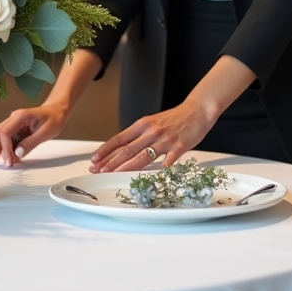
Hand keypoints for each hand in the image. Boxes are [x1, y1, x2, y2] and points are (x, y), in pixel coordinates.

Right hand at [0, 104, 68, 166]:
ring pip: (0, 137)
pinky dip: (9, 150)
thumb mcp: (46, 132)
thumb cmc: (54, 119)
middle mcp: (13, 119)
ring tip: (12, 162)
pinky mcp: (15, 130)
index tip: (10, 160)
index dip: (5, 147)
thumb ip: (31, 142)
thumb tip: (18, 153)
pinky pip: (7, 140)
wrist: (57, 112)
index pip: (5, 131)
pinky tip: (14, 158)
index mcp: (20, 116)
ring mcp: (13, 124)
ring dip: (3, 151)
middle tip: (4, 163)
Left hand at [88, 101, 214, 172]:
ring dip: (126, 167)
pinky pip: (167, 162)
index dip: (105, 150)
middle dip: (110, 162)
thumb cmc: (174, 119)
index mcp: (143, 124)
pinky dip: (158, 171)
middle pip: (127, 149)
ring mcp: (165, 140)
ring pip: (142, 156)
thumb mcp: (152, 122)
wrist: (197, 111)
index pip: (119, 139)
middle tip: (98, 171)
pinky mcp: (179, 147)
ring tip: (114, 174)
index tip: (95, 160)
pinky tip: (149, 179)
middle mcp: (151, 131)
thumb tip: (121, 149)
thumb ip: (138, 135)